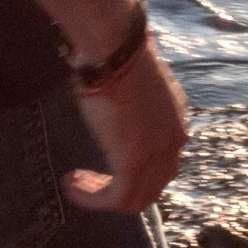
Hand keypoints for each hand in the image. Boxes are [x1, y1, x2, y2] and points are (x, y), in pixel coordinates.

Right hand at [62, 44, 188, 215]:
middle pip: (153, 186)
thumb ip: (131, 101)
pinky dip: (92, 199)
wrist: (114, 48)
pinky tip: (72, 186)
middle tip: (88, 180)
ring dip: (102, 195)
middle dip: (119, 188)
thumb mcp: (131, 82)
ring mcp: (157, 154)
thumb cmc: (115, 53)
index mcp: (175, 119)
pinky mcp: (133, 163)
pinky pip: (115, 198)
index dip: (134, 171)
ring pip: (135, 198)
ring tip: (76, 183)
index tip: (104, 164)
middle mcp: (174, 140)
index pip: (163, 162)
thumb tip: (111, 97)